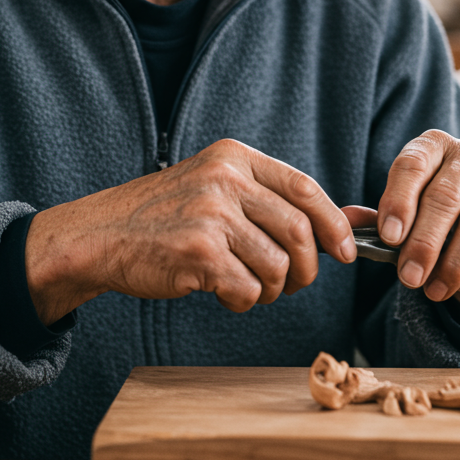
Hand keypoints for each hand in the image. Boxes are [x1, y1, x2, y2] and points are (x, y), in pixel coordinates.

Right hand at [24, 139, 356, 324]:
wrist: (101, 236)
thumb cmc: (165, 217)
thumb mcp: (219, 190)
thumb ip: (279, 201)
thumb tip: (358, 218)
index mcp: (233, 158)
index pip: (303, 188)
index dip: (333, 223)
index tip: (344, 252)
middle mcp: (224, 179)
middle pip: (298, 231)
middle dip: (306, 269)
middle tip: (291, 282)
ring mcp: (211, 214)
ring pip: (277, 267)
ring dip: (269, 289)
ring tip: (243, 284)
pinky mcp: (199, 252)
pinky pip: (247, 290)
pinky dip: (241, 302)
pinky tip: (220, 291)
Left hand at [375, 131, 459, 318]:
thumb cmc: (434, 218)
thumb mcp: (403, 215)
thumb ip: (377, 217)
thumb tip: (345, 219)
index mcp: (432, 145)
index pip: (412, 166)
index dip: (399, 202)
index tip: (390, 238)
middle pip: (444, 197)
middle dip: (424, 243)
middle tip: (408, 278)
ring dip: (452, 263)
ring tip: (432, 290)